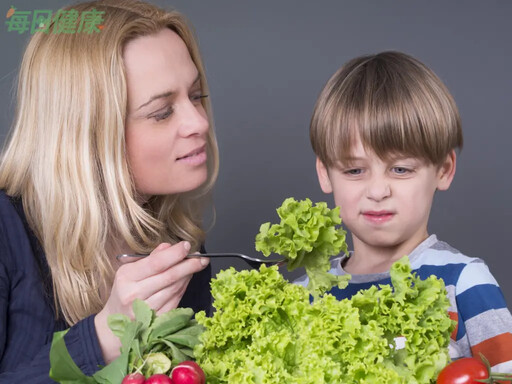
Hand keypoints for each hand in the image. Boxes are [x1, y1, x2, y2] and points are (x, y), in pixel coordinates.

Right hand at [94, 241, 208, 362]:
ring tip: (196, 266)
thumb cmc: (125, 291)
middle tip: (202, 258)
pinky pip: (175, 300)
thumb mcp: (130, 271)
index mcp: (126, 277)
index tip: (187, 246)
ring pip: (175, 289)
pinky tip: (187, 280)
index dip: (175, 254)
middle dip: (189, 265)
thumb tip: (170, 247)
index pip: (156, 263)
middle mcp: (134, 294)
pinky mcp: (155, 320)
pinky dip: (184, 288)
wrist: (114, 322)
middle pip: (169, 276)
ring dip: (188, 276)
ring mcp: (145, 310)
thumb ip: (151, 258)